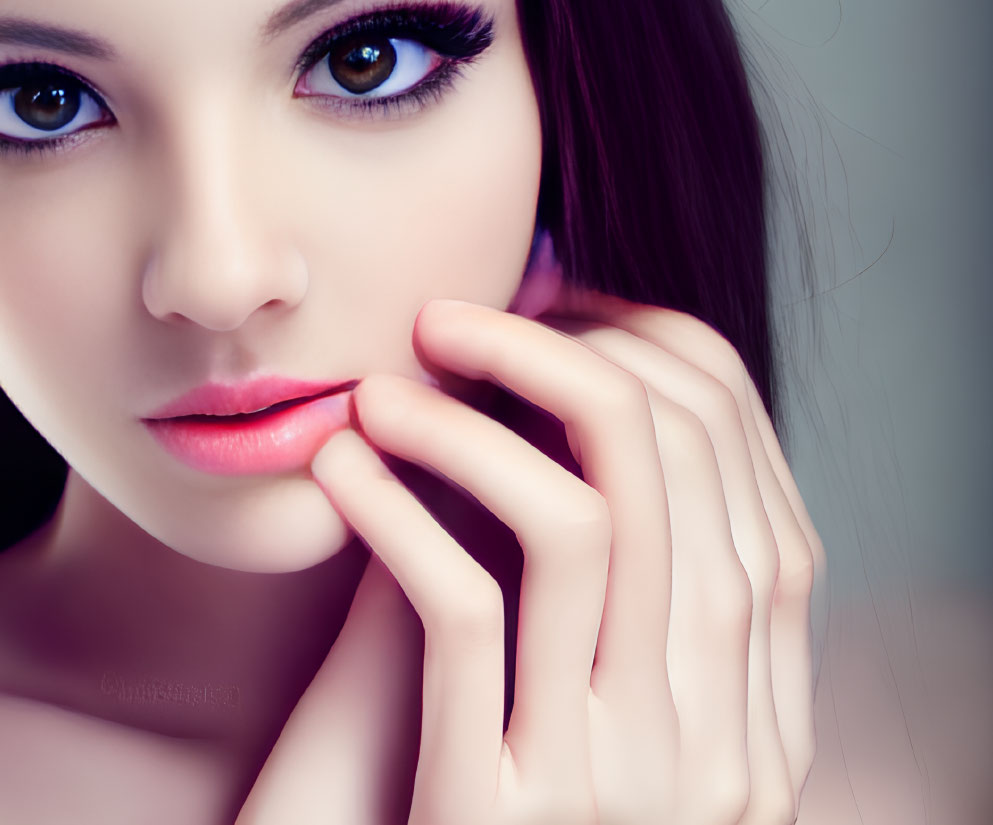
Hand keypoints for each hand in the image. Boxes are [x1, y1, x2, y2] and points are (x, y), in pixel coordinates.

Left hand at [234, 284, 826, 824]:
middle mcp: (708, 735)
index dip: (634, 347)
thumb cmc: (460, 751)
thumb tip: (544, 322)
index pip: (733, 451)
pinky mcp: (496, 808)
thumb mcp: (555, 640)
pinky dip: (397, 512)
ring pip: (575, 526)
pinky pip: (463, 612)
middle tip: (445, 320)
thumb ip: (571, 520)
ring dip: (464, 425)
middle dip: (547, 354)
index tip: (538, 311)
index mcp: (744, 684)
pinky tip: (343, 470)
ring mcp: (611, 778)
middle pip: (670, 464)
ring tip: (383, 392)